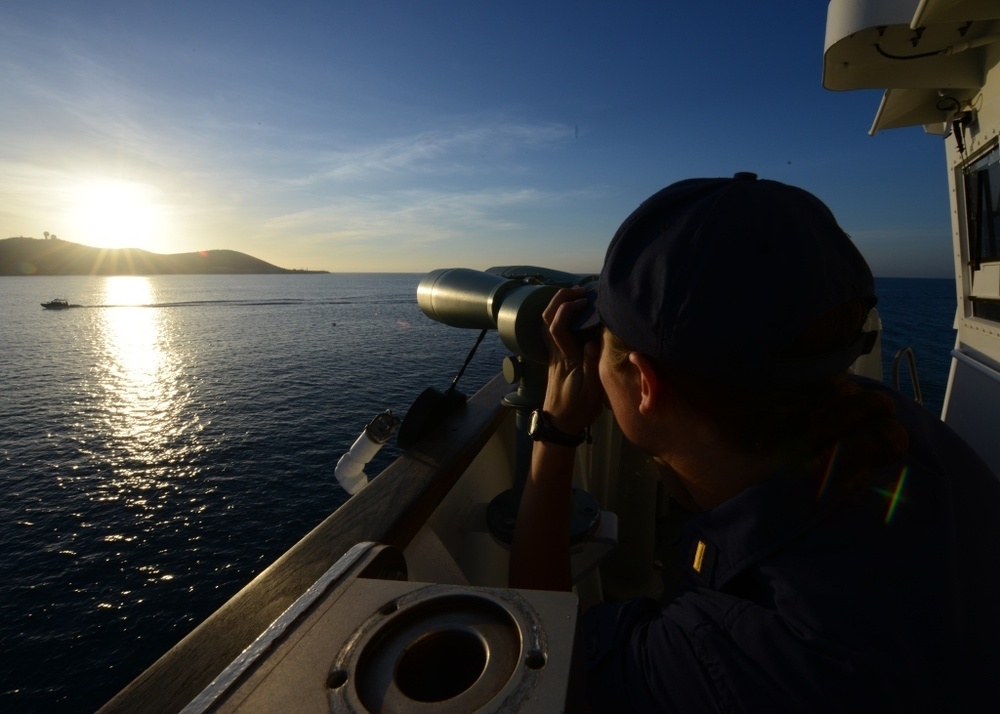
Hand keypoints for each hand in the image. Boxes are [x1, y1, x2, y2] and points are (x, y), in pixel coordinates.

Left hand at [540, 287, 604, 433]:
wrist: (558, 425)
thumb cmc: (577, 411)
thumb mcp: (591, 394)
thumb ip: (591, 366)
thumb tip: (593, 342)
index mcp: (566, 359)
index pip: (558, 327)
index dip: (568, 309)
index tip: (585, 301)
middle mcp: (556, 354)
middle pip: (547, 319)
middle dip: (559, 299)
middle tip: (579, 290)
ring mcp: (553, 355)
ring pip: (547, 324)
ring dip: (558, 306)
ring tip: (577, 297)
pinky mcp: (555, 359)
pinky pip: (553, 331)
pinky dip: (560, 316)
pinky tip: (575, 315)